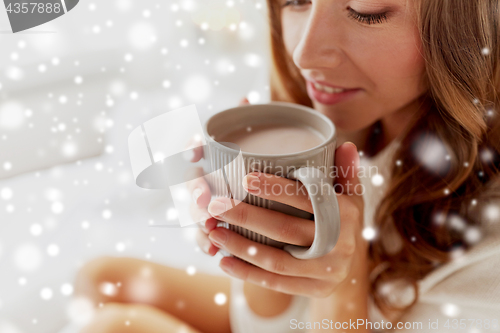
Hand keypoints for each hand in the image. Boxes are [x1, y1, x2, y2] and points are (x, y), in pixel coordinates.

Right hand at [188, 97, 249, 256]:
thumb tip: (246, 98)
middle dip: (195, 191)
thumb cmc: (262, 166)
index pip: (195, 148)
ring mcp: (206, 204)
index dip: (192, 148)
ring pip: (194, 212)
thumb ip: (253, 123)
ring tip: (210, 229)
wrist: (273, 198)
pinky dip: (206, 243)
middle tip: (205, 199)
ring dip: (199, 221)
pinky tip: (213, 251)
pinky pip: (203, 236)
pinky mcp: (213, 226)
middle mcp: (205, 179)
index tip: (197, 151)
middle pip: (192, 183)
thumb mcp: (262, 146)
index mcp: (213, 157)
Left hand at [206, 143, 366, 297]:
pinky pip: (276, 283)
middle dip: (246, 216)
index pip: (308, 198)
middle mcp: (339, 244)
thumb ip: (345, 170)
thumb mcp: (351, 195)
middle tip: (216, 204)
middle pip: (285, 229)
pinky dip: (247, 273)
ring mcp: (327, 271)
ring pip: (276, 260)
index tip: (245, 179)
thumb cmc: (344, 220)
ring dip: (241, 246)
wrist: (355, 265)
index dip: (277, 188)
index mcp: (346, 214)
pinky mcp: (315, 290)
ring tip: (214, 231)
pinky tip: (224, 260)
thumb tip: (345, 144)